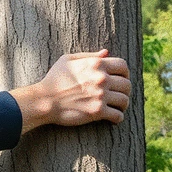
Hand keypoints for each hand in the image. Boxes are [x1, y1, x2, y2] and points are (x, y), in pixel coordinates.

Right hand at [10, 49, 130, 134]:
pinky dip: (117, 118)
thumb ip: (89, 56)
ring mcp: (100, 95)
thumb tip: (106, 53)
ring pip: (125, 100)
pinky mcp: (97, 111)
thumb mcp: (67, 60)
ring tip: (117, 107)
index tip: (121, 79)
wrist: (45, 100)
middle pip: (127, 84)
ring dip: (122, 105)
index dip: (124, 73)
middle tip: (119, 95)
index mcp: (96, 64)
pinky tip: (112, 118)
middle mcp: (101, 78)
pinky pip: (118, 116)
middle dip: (125, 90)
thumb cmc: (54, 79)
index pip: (123, 66)